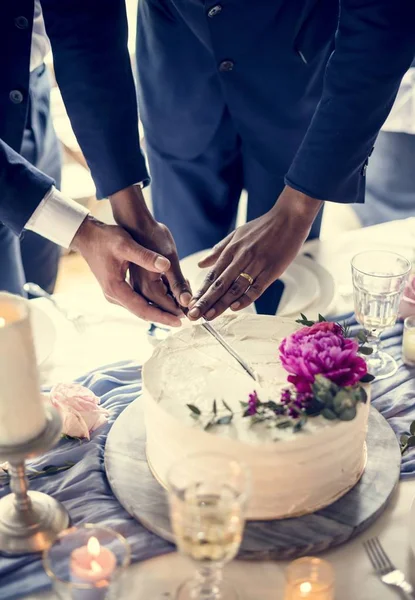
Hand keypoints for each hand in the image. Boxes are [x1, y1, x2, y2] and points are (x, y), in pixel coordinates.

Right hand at [110, 185, 191, 315]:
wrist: (87, 236)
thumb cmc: (105, 238)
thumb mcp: (126, 244)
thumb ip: (146, 256)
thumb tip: (166, 265)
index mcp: (117, 289)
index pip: (144, 310)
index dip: (163, 316)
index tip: (179, 321)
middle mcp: (115, 296)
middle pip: (143, 313)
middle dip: (164, 317)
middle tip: (184, 320)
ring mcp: (115, 294)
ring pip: (140, 308)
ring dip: (159, 310)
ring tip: (179, 312)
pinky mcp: (117, 289)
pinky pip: (137, 301)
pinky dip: (151, 303)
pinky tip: (165, 300)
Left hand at [187, 187, 322, 320]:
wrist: (289, 218)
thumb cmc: (263, 226)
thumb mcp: (237, 234)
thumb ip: (219, 250)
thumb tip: (200, 264)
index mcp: (231, 250)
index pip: (212, 275)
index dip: (201, 291)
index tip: (191, 304)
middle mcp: (241, 258)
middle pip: (220, 284)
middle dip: (205, 301)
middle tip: (193, 316)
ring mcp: (256, 264)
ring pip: (235, 288)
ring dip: (221, 304)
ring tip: (209, 316)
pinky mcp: (272, 270)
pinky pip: (257, 288)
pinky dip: (245, 298)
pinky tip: (234, 307)